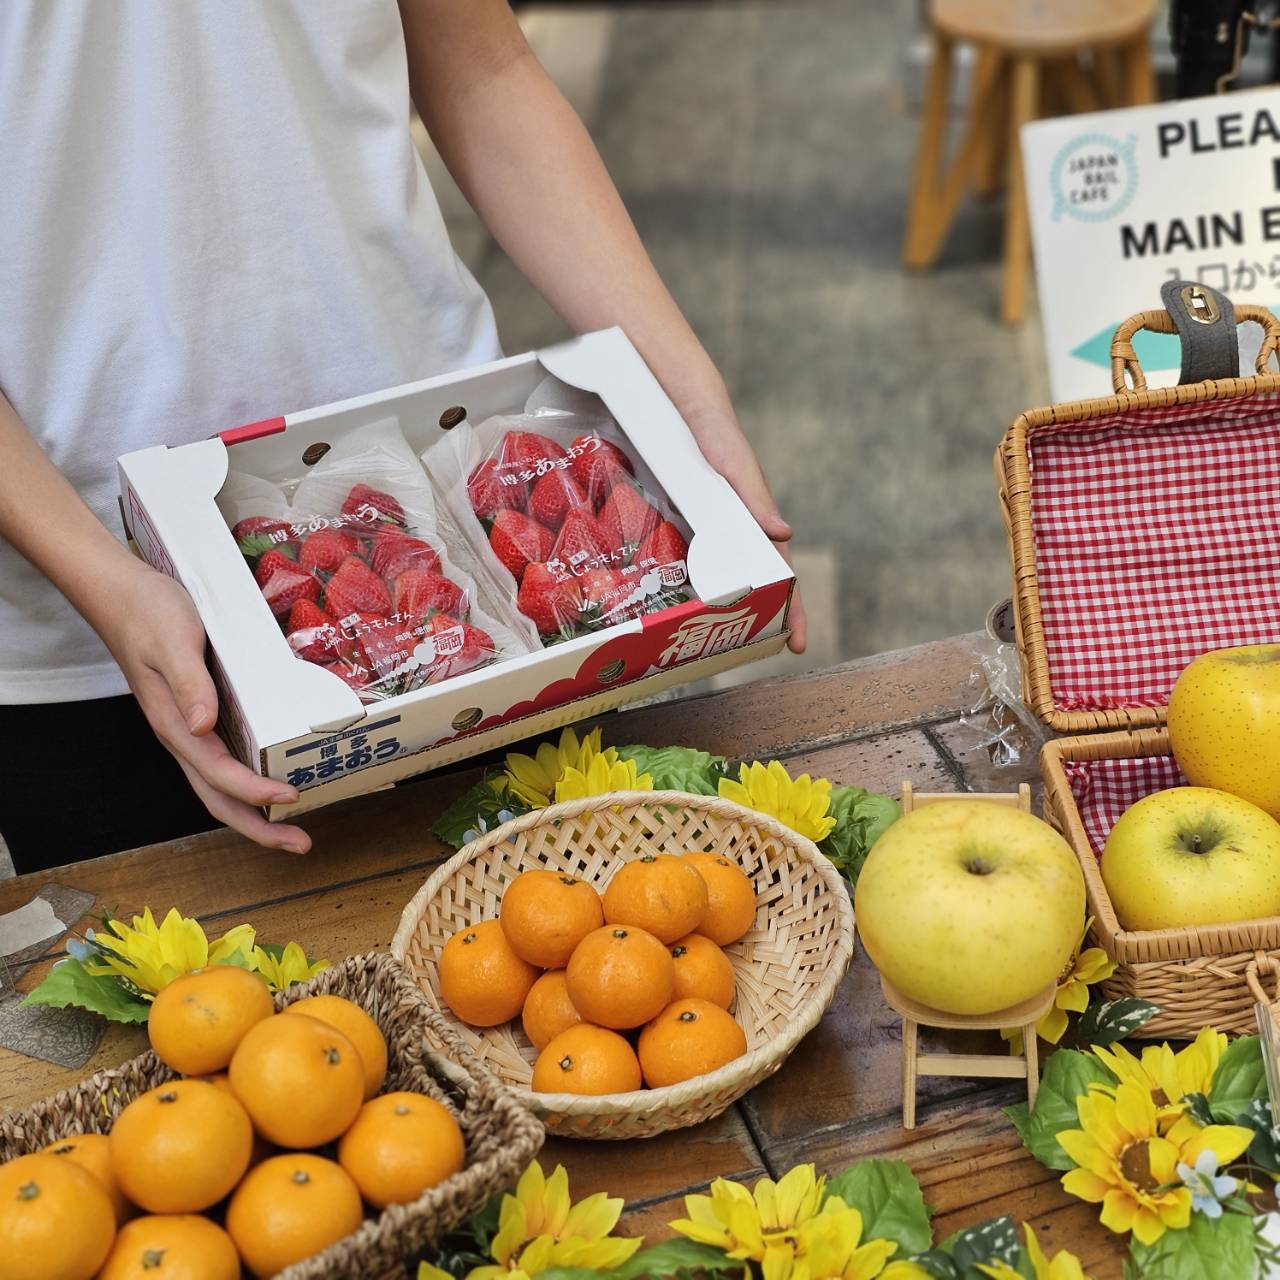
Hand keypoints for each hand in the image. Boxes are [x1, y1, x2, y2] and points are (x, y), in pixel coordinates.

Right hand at [92, 561, 312, 853]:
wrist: (121, 594)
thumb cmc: (148, 613)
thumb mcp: (174, 642)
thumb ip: (189, 684)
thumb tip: (201, 727)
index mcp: (175, 725)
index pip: (219, 774)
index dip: (255, 792)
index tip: (292, 796)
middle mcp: (182, 737)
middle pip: (218, 799)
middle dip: (259, 829)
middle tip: (302, 845)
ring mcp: (189, 730)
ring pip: (221, 787)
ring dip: (256, 813)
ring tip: (293, 828)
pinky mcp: (197, 717)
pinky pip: (225, 762)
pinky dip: (251, 783)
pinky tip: (275, 780)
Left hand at [679, 401, 806, 652]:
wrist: (684, 406)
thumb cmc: (718, 435)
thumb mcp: (737, 466)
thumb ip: (756, 497)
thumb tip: (786, 533)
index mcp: (757, 524)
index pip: (782, 575)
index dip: (792, 609)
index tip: (799, 645)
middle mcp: (738, 530)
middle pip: (754, 582)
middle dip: (761, 619)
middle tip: (757, 656)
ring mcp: (712, 527)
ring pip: (722, 574)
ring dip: (726, 606)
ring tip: (721, 641)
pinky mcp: (686, 519)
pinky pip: (691, 557)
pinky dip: (692, 582)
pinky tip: (679, 603)